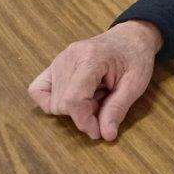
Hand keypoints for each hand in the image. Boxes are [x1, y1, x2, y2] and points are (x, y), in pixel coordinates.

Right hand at [28, 20, 162, 140]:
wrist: (130, 37)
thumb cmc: (135, 58)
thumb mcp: (135, 84)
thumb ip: (118, 109)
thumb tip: (105, 135)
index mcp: (91, 58)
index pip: (73, 99)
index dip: (84, 122)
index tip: (98, 132)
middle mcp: (69, 56)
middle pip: (61, 103)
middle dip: (82, 114)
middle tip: (103, 104)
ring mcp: (59, 59)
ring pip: (51, 101)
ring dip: (72, 108)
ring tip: (94, 95)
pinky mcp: (54, 64)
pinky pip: (37, 89)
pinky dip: (52, 101)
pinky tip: (74, 97)